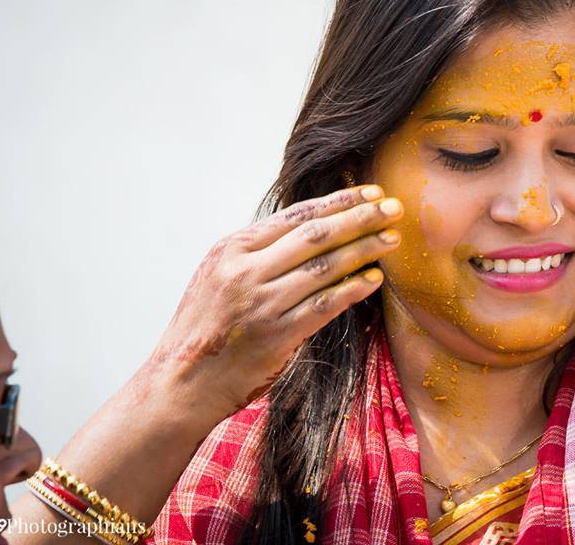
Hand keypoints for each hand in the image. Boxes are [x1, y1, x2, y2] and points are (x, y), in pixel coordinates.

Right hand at [141, 184, 402, 423]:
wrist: (180, 382)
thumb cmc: (205, 327)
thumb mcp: (217, 275)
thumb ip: (257, 253)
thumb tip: (308, 230)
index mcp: (233, 249)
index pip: (296, 216)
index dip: (338, 202)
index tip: (371, 192)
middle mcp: (246, 271)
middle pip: (316, 235)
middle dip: (359, 218)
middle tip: (394, 208)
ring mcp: (262, 303)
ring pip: (325, 267)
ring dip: (364, 250)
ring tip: (392, 239)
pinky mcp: (277, 335)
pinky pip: (325, 305)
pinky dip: (353, 289)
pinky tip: (374, 279)